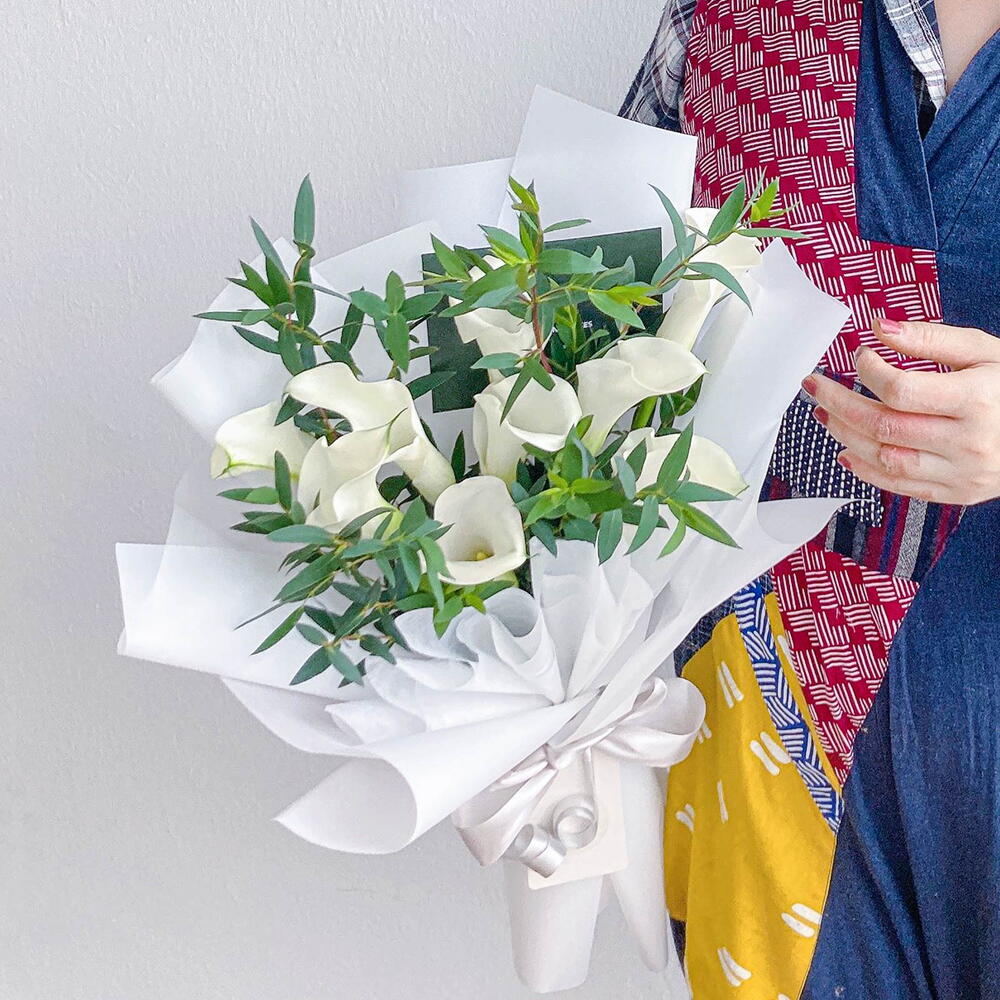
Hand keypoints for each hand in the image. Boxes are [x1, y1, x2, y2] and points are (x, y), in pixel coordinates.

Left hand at [802, 318, 999, 505]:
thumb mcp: (985, 351)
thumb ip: (931, 339)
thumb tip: (880, 326)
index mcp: (977, 399)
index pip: (902, 390)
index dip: (869, 371)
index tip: (858, 355)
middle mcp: (968, 441)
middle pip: (883, 424)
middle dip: (839, 402)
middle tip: (814, 385)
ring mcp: (961, 473)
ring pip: (884, 457)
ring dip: (844, 434)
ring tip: (824, 413)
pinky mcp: (956, 494)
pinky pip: (899, 486)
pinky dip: (865, 469)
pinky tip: (845, 451)